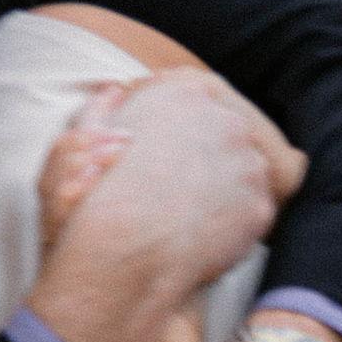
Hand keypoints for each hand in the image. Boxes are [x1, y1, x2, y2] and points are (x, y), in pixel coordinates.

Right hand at [27, 73, 293, 341]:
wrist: (124, 251)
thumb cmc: (95, 195)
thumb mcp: (81, 139)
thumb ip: (101, 110)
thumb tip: (113, 90)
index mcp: (188, 92)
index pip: (202, 96)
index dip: (185, 127)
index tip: (173, 152)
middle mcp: (227, 120)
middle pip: (231, 131)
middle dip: (213, 153)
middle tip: (184, 186)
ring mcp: (250, 163)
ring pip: (247, 170)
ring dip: (228, 187)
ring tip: (192, 212)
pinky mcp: (260, 205)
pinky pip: (251, 210)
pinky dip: (232, 222)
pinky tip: (205, 234)